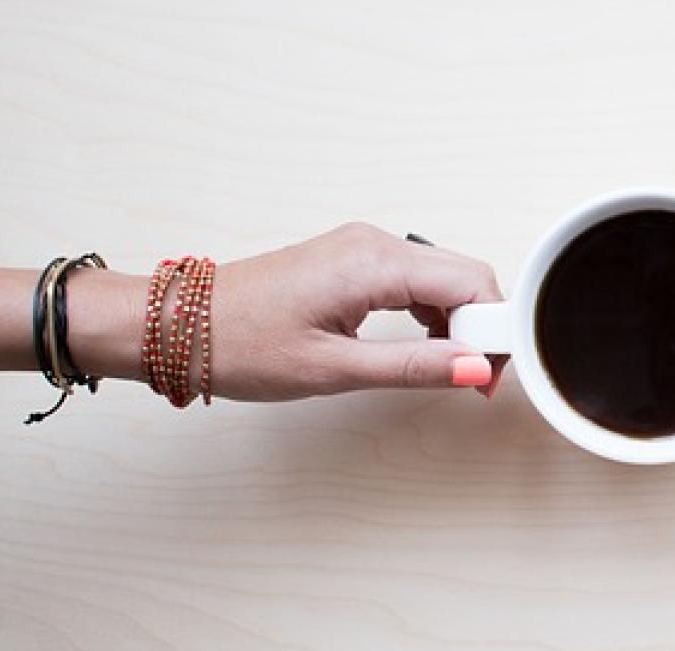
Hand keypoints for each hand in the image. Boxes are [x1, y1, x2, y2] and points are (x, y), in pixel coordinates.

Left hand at [209, 222, 504, 400]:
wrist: (177, 326)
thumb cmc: (239, 344)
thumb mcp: (334, 369)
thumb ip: (414, 366)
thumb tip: (476, 369)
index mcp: (374, 262)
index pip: (472, 282)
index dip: (497, 330)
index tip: (493, 376)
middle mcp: (374, 244)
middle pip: (466, 276)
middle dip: (485, 327)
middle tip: (478, 381)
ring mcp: (363, 249)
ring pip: (444, 278)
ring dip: (461, 323)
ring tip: (452, 371)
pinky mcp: (353, 261)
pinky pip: (416, 280)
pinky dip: (434, 314)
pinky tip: (427, 347)